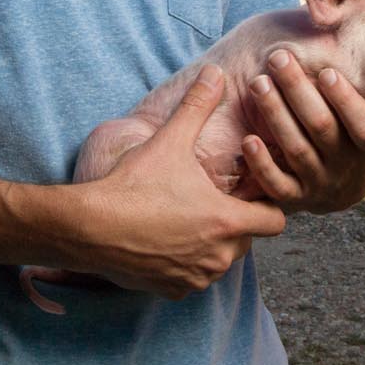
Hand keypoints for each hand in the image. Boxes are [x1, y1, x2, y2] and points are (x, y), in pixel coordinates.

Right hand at [74, 65, 286, 299]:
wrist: (89, 227)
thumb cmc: (133, 185)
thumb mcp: (169, 141)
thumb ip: (198, 106)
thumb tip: (216, 73)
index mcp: (227, 221)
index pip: (275, 221)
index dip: (265, 204)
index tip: (246, 191)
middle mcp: (218, 256)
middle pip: (247, 240)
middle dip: (235, 221)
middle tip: (211, 198)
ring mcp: (196, 277)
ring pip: (220, 261)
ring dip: (211, 243)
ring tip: (185, 216)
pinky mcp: (172, 291)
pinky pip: (193, 278)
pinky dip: (186, 262)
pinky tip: (164, 237)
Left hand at [240, 49, 364, 213]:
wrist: (340, 187)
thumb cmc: (348, 133)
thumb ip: (357, 85)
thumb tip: (342, 24)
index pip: (364, 125)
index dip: (347, 101)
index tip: (327, 72)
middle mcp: (345, 166)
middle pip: (322, 128)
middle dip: (298, 90)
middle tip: (278, 58)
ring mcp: (319, 183)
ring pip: (296, 150)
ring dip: (276, 114)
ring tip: (258, 83)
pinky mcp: (294, 198)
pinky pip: (277, 186)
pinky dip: (262, 164)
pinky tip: (248, 139)